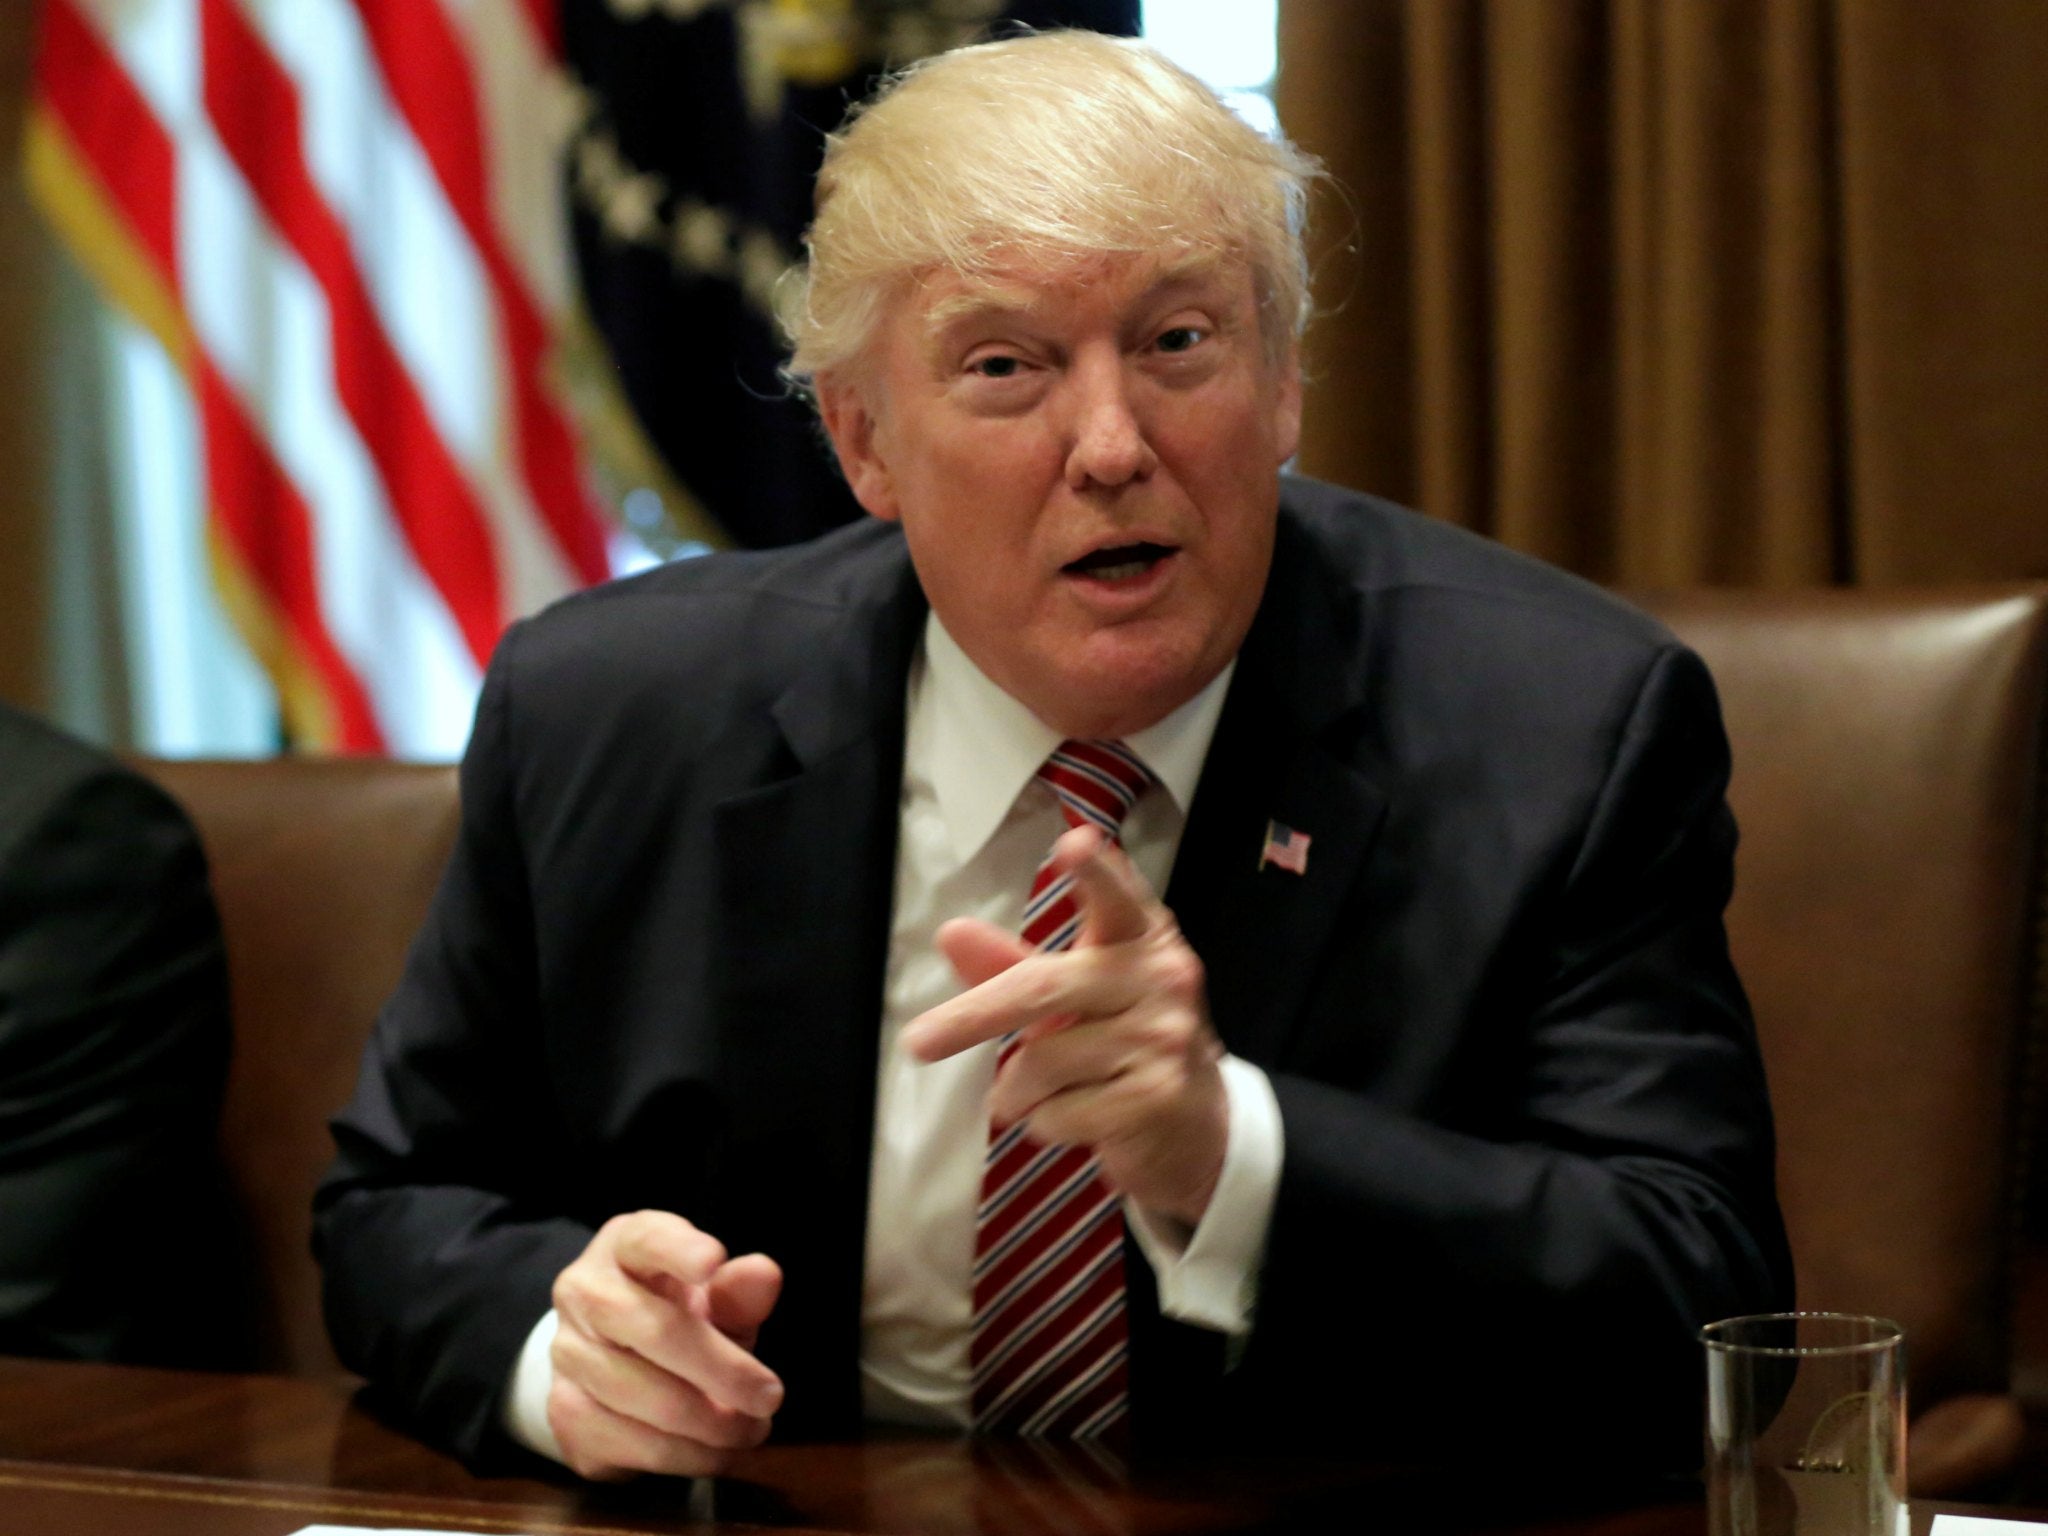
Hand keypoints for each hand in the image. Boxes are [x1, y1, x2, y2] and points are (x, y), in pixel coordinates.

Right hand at [546, 1210, 783, 1479]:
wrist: (618, 1361)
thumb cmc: (680, 1316)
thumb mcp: (715, 1297)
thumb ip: (738, 1291)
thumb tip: (765, 1273)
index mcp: (625, 1246)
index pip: (647, 1239)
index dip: (678, 1249)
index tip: (714, 1261)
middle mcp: (584, 1291)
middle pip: (651, 1328)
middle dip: (720, 1369)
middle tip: (770, 1397)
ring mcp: (567, 1352)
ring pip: (638, 1393)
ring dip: (707, 1423)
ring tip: (751, 1430)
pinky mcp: (565, 1410)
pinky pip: (628, 1441)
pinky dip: (682, 1455)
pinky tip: (715, 1452)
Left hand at [901, 826, 1228, 1225]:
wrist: (1197, 1130)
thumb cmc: (1124, 1046)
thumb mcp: (1075, 1000)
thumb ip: (1014, 967)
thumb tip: (951, 933)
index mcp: (1142, 940)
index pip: (1119, 899)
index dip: (1097, 872)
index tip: (1073, 844)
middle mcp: (1164, 980)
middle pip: (1044, 987)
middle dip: (973, 1017)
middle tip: (917, 1042)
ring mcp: (1166, 1040)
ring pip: (1042, 1062)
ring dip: (1017, 1092)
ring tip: (1037, 1097)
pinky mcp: (1157, 1099)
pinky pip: (1058, 1113)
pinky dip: (1044, 1124)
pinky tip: (1075, 1120)